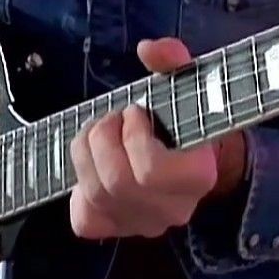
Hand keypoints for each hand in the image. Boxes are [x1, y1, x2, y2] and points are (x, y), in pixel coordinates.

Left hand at [68, 37, 247, 239]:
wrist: (188, 157)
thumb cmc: (183, 117)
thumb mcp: (184, 83)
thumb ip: (173, 60)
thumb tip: (148, 48)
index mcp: (198, 176)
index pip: (152, 170)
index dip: (134, 136)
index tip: (136, 112)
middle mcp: (173, 210)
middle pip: (117, 182)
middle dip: (103, 139)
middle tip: (111, 118)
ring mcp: (143, 225)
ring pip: (96, 196)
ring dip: (86, 154)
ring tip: (98, 132)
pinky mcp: (116, 230)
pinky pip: (83, 219)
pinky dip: (79, 187)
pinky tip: (93, 166)